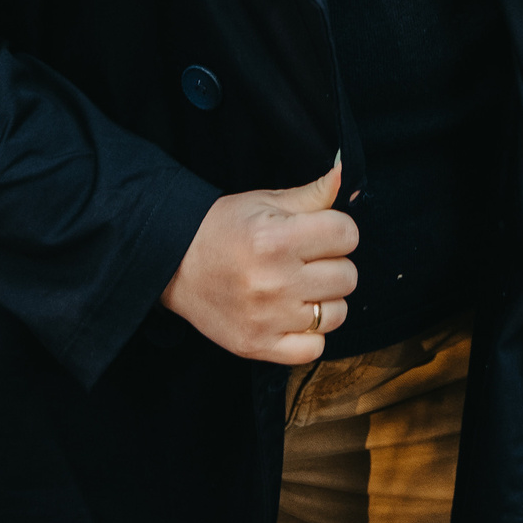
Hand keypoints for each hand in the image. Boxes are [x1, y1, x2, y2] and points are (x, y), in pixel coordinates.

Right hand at [161, 158, 358, 364]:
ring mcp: (267, 319)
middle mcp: (274, 281)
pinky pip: (314, 349)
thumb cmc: (222, 229)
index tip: (320, 232)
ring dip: (325, 300)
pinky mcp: (258, 346)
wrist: (175, 265)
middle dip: (333, 263)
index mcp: (276, 239)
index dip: (338, 229)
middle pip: (347, 276)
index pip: (346, 234)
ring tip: (301, 288)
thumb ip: (311, 194)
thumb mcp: (264, 202)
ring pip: (336, 313)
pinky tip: (293, 315)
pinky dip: (310, 334)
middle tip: (307, 260)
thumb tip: (344, 173)